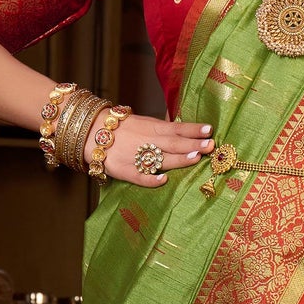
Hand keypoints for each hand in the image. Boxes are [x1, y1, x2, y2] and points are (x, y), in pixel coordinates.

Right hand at [96, 112, 213, 186]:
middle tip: (210, 146)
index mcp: (152, 128)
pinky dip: (150, 178)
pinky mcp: (124, 170)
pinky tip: (163, 180)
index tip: (210, 129)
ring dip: (178, 159)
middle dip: (192, 144)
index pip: (176, 128)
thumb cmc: (124, 129)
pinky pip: (138, 176)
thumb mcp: (145, 122)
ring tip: (196, 158)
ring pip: (160, 158)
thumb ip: (165, 128)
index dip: (193, 129)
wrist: (92, 132)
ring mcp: (135, 156)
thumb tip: (189, 129)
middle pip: (172, 143)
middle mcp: (146, 141)